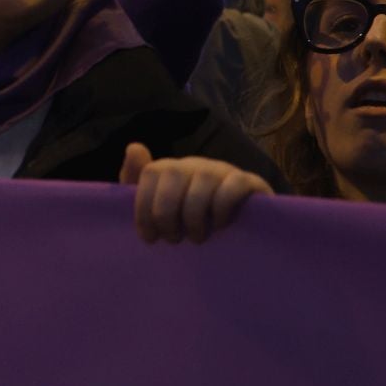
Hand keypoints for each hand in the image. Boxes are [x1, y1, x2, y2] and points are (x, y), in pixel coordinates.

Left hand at [120, 144, 270, 243]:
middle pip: (174, 173)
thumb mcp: (157, 208)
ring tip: (196, 237)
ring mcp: (224, 170)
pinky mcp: (251, 182)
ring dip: (195, 214)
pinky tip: (220, 226)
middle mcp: (196, 164)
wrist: (238, 233)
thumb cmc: (189, 222)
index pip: (150, 172)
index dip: (143, 206)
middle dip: (166, 211)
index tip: (149, 237)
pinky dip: (223, 207)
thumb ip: (136, 181)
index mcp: (170, 169)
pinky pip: (236, 184)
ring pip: (204, 178)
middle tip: (173, 238)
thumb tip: (134, 146)